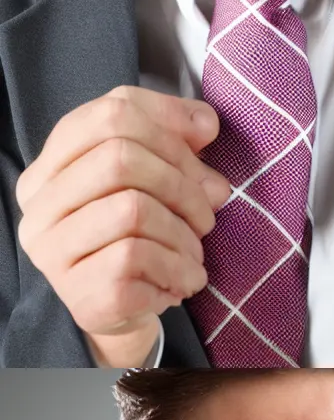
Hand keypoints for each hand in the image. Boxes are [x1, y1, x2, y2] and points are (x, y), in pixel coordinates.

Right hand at [15, 86, 232, 368]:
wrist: (128, 308)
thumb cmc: (144, 234)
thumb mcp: (160, 180)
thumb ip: (180, 144)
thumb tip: (205, 125)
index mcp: (54, 165)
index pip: (110, 111)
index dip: (169, 118)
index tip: (205, 138)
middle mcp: (39, 205)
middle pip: (121, 157)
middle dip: (182, 182)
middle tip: (207, 211)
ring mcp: (52, 250)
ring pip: (132, 208)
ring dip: (184, 230)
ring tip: (195, 250)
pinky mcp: (78, 292)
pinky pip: (139, 257)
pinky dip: (180, 266)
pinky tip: (185, 278)